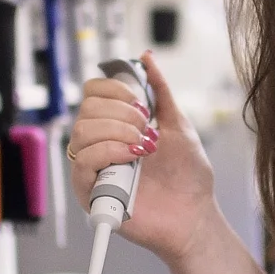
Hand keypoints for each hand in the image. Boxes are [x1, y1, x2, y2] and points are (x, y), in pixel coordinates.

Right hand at [67, 52, 218, 266]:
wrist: (195, 215)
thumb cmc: (188, 176)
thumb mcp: (178, 124)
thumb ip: (160, 91)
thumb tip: (146, 58)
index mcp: (116, 126)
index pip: (92, 93)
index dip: (113, 88)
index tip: (141, 101)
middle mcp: (100, 144)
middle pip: (86, 109)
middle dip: (120, 113)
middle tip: (148, 129)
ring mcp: (94, 168)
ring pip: (80, 132)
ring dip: (115, 131)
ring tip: (143, 146)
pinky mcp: (90, 193)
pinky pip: (81, 163)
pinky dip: (107, 153)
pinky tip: (131, 158)